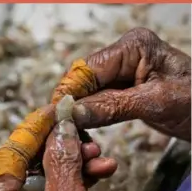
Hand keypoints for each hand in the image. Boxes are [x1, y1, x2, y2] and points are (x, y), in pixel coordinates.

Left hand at [0, 119, 115, 190]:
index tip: (54, 110)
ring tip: (99, 155)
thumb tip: (61, 126)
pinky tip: (100, 170)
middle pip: (32, 165)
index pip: (12, 157)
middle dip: (62, 149)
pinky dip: (79, 181)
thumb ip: (62, 163)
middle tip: (83, 135)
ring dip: (76, 164)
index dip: (34, 130)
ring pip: (49, 177)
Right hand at [60, 27, 189, 140]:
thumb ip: (110, 107)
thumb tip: (72, 114)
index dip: (69, 91)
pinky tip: (82, 124)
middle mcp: (124, 54)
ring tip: (67, 127)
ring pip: (89, 90)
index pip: (89, 68)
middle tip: (58, 124)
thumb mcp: (153, 103)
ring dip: (79, 109)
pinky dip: (90, 113)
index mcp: (133, 47)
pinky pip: (98, 98)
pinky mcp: (123, 87)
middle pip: (85, 79)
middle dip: (72, 101)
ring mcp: (123, 70)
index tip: (55, 113)